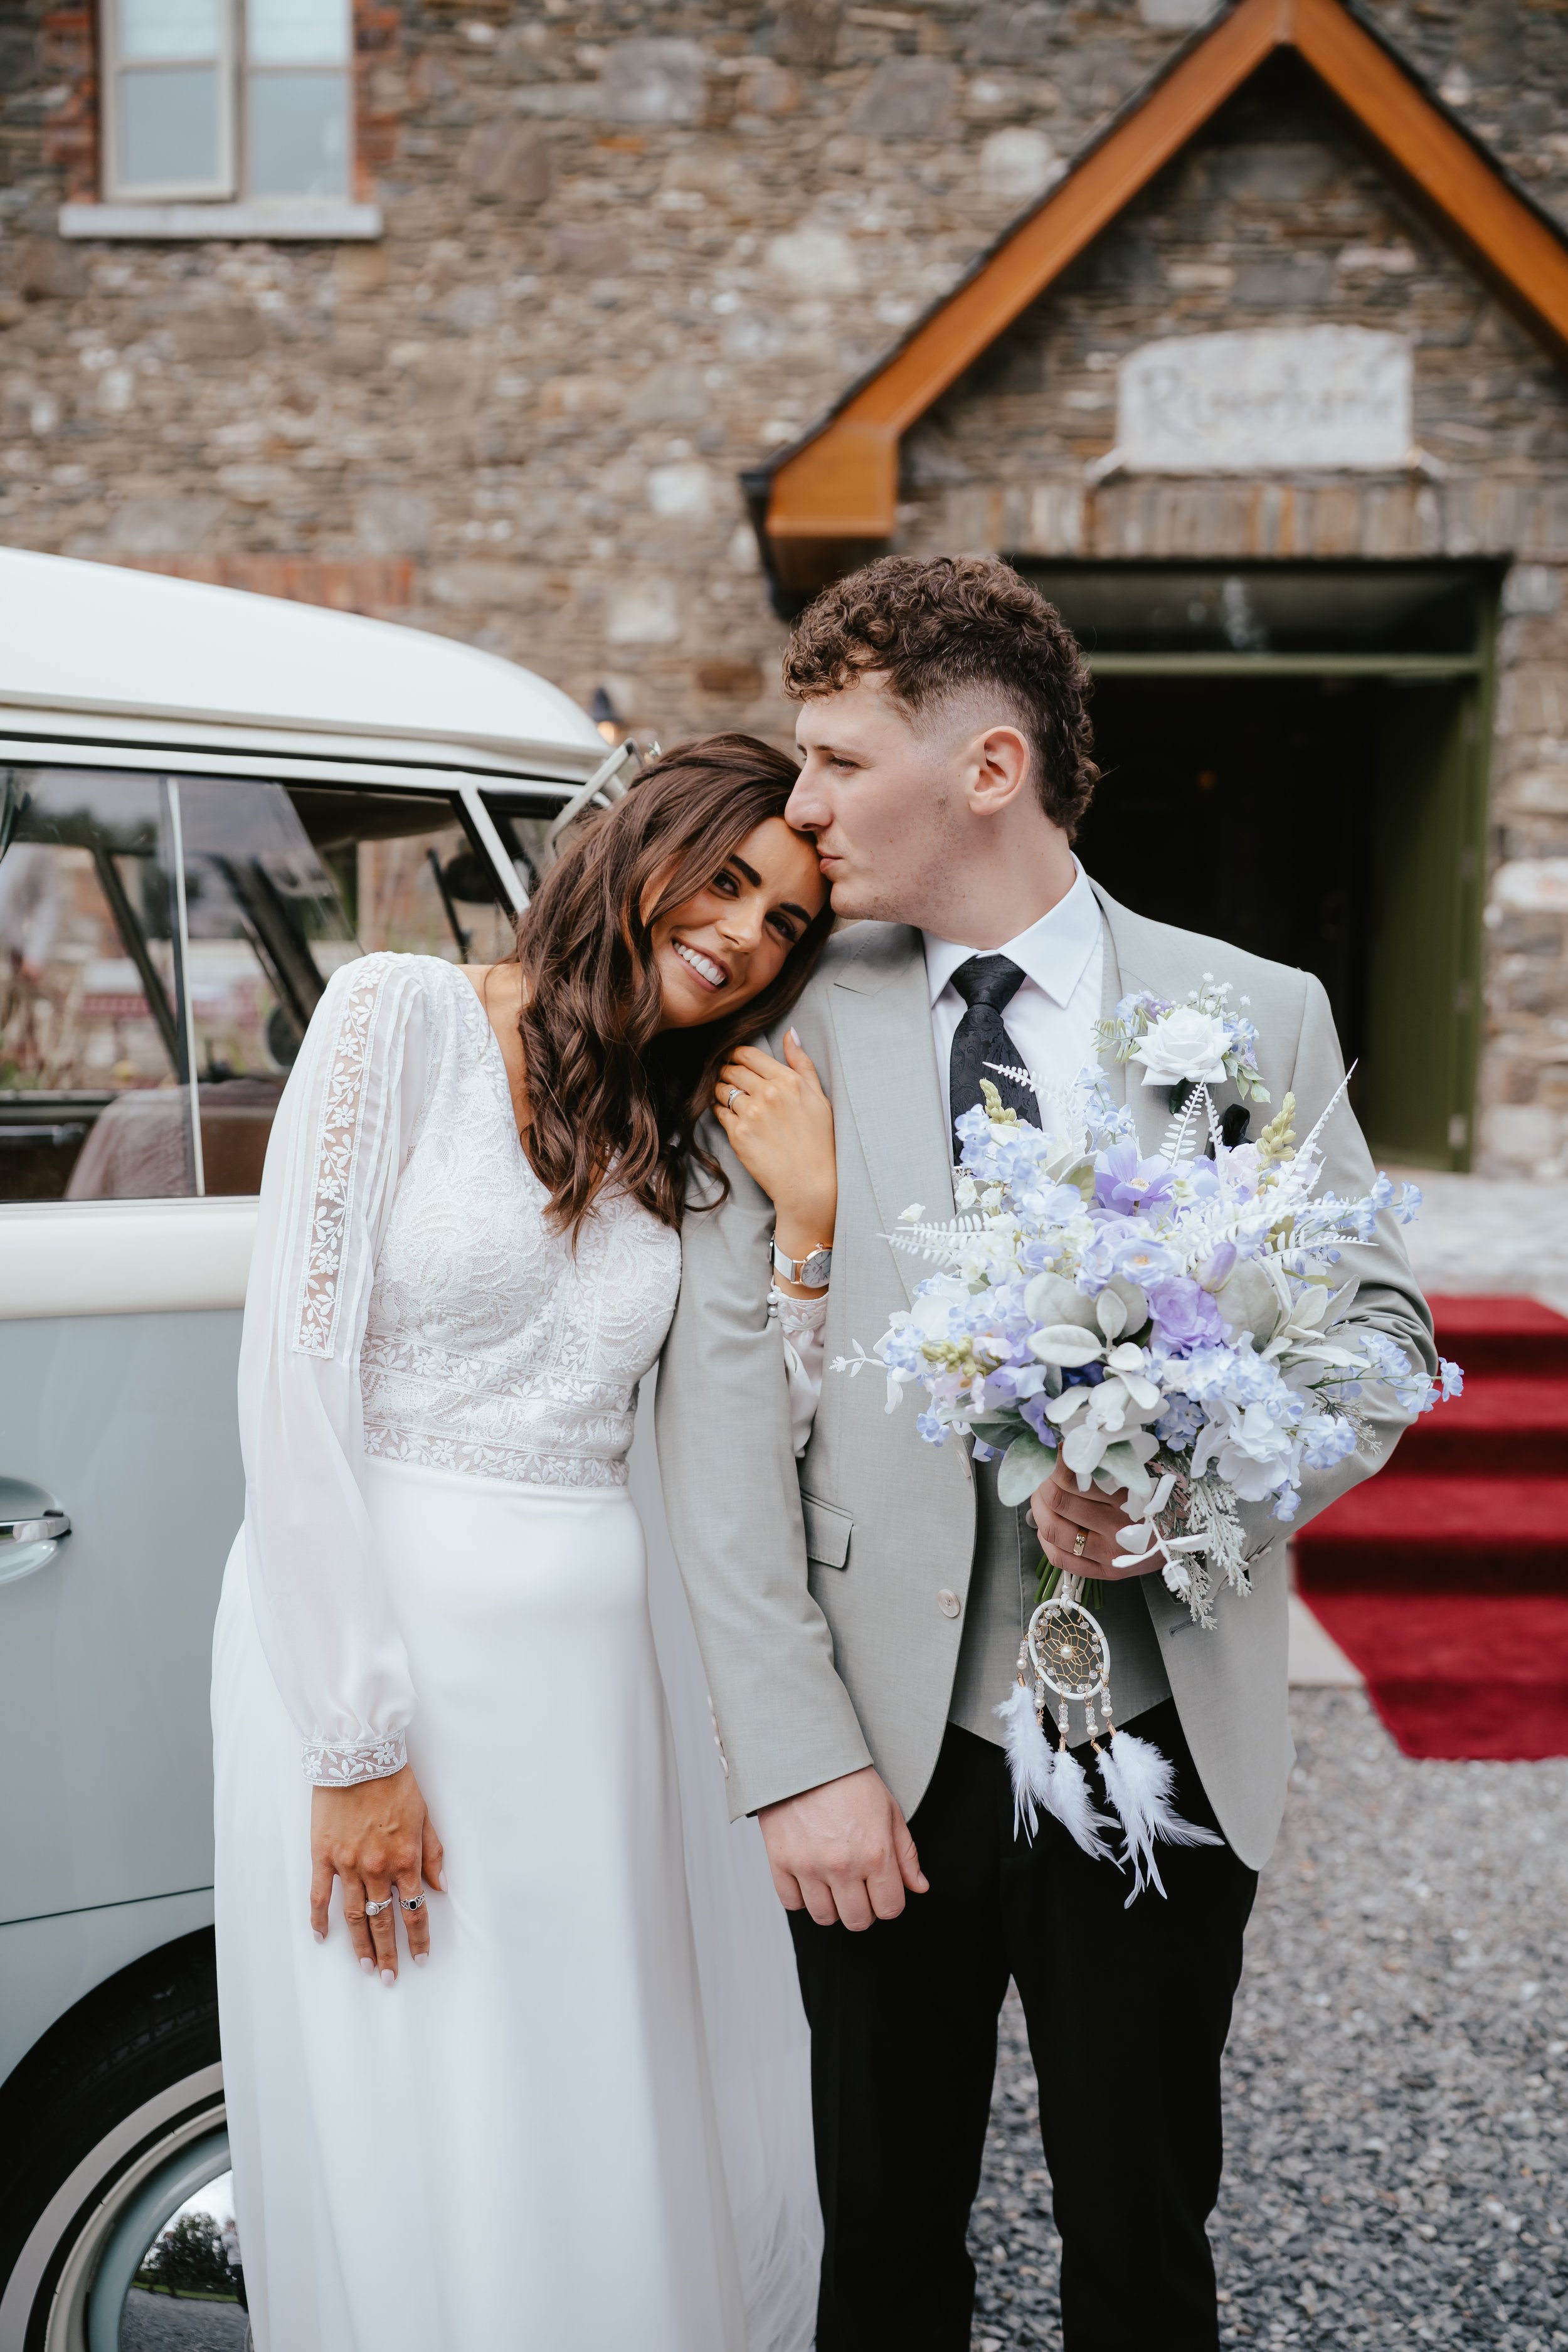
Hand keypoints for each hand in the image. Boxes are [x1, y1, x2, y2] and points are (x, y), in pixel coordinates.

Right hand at [310, 1764, 444, 1982]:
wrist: (359, 1758)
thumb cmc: (395, 1782)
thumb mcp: (424, 1816)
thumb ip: (433, 1854)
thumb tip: (441, 1886)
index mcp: (405, 1859)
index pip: (414, 1909)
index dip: (418, 1938)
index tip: (421, 1957)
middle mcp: (377, 1868)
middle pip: (384, 1921)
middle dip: (389, 1952)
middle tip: (390, 1977)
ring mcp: (347, 1865)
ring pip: (354, 1916)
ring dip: (360, 1945)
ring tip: (366, 1967)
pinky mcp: (323, 1856)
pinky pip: (319, 1896)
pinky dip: (319, 1919)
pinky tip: (322, 1937)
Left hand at [714, 1032, 835, 1283]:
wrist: (809, 1184)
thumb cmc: (820, 1141)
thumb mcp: (819, 1098)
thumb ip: (802, 1063)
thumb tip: (791, 1033)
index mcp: (788, 1081)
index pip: (748, 1054)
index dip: (736, 1055)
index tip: (734, 1060)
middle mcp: (768, 1093)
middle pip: (731, 1070)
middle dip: (727, 1071)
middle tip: (730, 1080)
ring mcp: (751, 1114)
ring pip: (721, 1089)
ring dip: (722, 1091)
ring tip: (731, 1100)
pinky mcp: (738, 1134)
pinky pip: (719, 1113)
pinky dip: (722, 1112)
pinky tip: (735, 1119)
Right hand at [758, 1764, 926, 1930]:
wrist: (805, 1755)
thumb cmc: (849, 1780)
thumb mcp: (889, 1811)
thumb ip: (906, 1854)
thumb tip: (919, 1887)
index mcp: (875, 1853)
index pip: (890, 1909)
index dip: (889, 1902)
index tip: (881, 1889)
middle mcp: (842, 1865)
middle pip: (857, 1920)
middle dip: (863, 1909)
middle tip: (858, 1888)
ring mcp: (808, 1866)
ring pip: (824, 1917)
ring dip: (832, 1905)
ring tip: (832, 1882)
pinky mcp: (780, 1861)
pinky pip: (791, 1903)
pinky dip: (801, 1896)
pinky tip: (808, 1876)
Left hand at [1029, 1457, 1156, 1580]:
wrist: (1192, 1536)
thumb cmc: (1168, 1497)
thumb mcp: (1148, 1471)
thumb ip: (1113, 1461)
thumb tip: (1073, 1445)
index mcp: (1131, 1500)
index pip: (1076, 1478)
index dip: (1058, 1461)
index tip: (1058, 1449)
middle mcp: (1119, 1531)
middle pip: (1059, 1500)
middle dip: (1043, 1481)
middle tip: (1043, 1471)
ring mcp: (1110, 1556)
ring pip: (1053, 1529)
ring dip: (1039, 1507)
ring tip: (1041, 1493)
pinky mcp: (1105, 1573)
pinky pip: (1060, 1558)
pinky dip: (1045, 1538)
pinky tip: (1045, 1523)